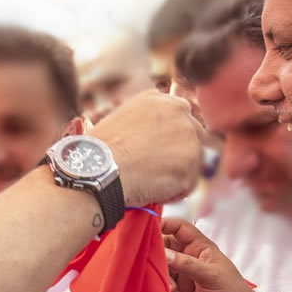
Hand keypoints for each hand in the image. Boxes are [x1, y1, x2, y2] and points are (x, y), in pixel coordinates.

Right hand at [90, 91, 203, 206]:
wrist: (98, 169)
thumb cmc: (100, 151)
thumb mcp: (121, 120)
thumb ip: (145, 123)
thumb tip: (153, 139)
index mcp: (159, 99)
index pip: (179, 116)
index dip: (170, 138)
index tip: (159, 152)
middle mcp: (178, 111)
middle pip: (194, 136)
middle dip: (180, 154)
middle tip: (157, 170)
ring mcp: (189, 135)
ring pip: (192, 161)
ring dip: (176, 174)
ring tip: (149, 182)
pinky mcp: (193, 161)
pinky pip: (189, 183)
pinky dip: (174, 192)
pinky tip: (152, 191)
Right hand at [161, 217, 259, 291]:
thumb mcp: (210, 275)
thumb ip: (186, 264)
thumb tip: (164, 253)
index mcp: (201, 247)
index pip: (179, 228)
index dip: (164, 224)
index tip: (148, 229)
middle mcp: (191, 258)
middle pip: (166, 248)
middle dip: (159, 257)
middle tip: (158, 267)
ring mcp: (186, 274)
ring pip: (164, 268)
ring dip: (163, 278)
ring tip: (173, 288)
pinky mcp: (182, 290)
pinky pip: (166, 285)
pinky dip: (167, 290)